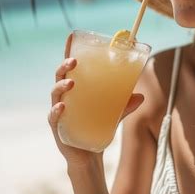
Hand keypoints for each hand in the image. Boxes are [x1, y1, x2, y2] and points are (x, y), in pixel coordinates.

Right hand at [48, 33, 143, 170]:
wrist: (89, 157)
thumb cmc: (97, 128)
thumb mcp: (114, 114)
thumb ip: (125, 105)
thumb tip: (141, 96)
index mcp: (76, 90)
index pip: (70, 68)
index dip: (68, 52)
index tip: (71, 37)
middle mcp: (64, 98)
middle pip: (60, 76)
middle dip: (64, 66)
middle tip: (74, 61)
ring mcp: (59, 112)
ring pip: (55, 94)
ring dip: (61, 86)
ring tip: (71, 83)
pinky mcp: (57, 128)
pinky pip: (53, 117)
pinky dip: (56, 111)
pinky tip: (62, 107)